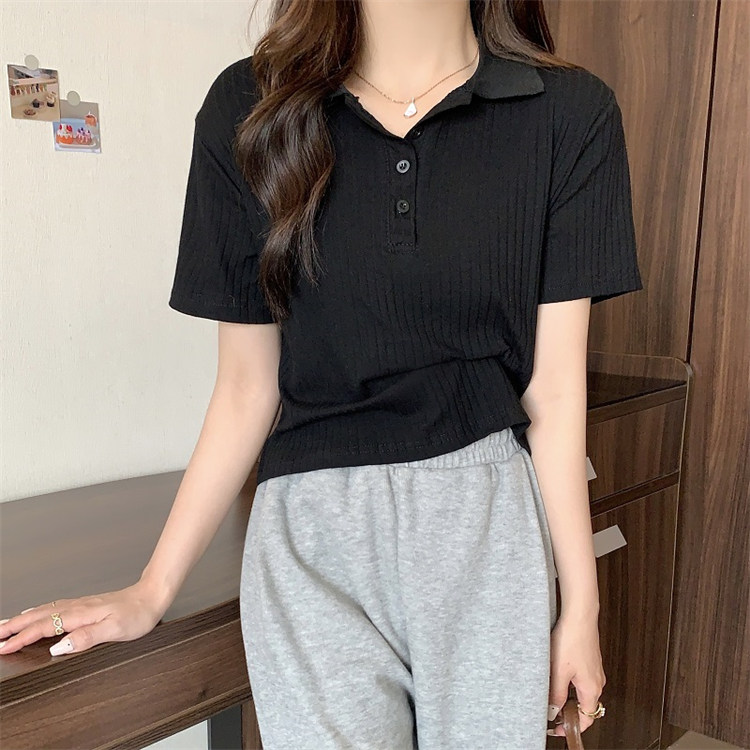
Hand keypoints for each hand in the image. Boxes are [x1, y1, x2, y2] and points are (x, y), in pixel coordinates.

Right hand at [0, 581, 168, 656]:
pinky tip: (37, 613)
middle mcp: (78, 607)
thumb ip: (87, 637)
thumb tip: (59, 646)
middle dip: (15, 626)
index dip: (23, 638)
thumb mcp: (115, 630)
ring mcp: (81, 605)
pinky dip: (39, 611)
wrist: (152, 596)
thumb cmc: (137, 614)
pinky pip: (55, 607)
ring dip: (24, 618)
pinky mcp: (86, 605)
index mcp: (81, 615)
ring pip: (46, 611)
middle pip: (40, 616)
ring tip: (6, 625)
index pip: (45, 627)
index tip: (4, 647)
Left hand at [546, 610, 606, 736]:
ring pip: (583, 693)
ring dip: (569, 698)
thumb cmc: (571, 639)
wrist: (580, 616)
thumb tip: (554, 712)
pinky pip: (582, 681)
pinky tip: (559, 677)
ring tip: (552, 695)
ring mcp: (595, 671)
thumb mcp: (559, 671)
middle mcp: (597, 682)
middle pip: (585, 707)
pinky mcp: (591, 661)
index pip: (586, 719)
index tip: (557, 730)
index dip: (571, 727)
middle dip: (569, 714)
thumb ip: (556, 694)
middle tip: (552, 714)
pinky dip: (571, 686)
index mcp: (592, 689)